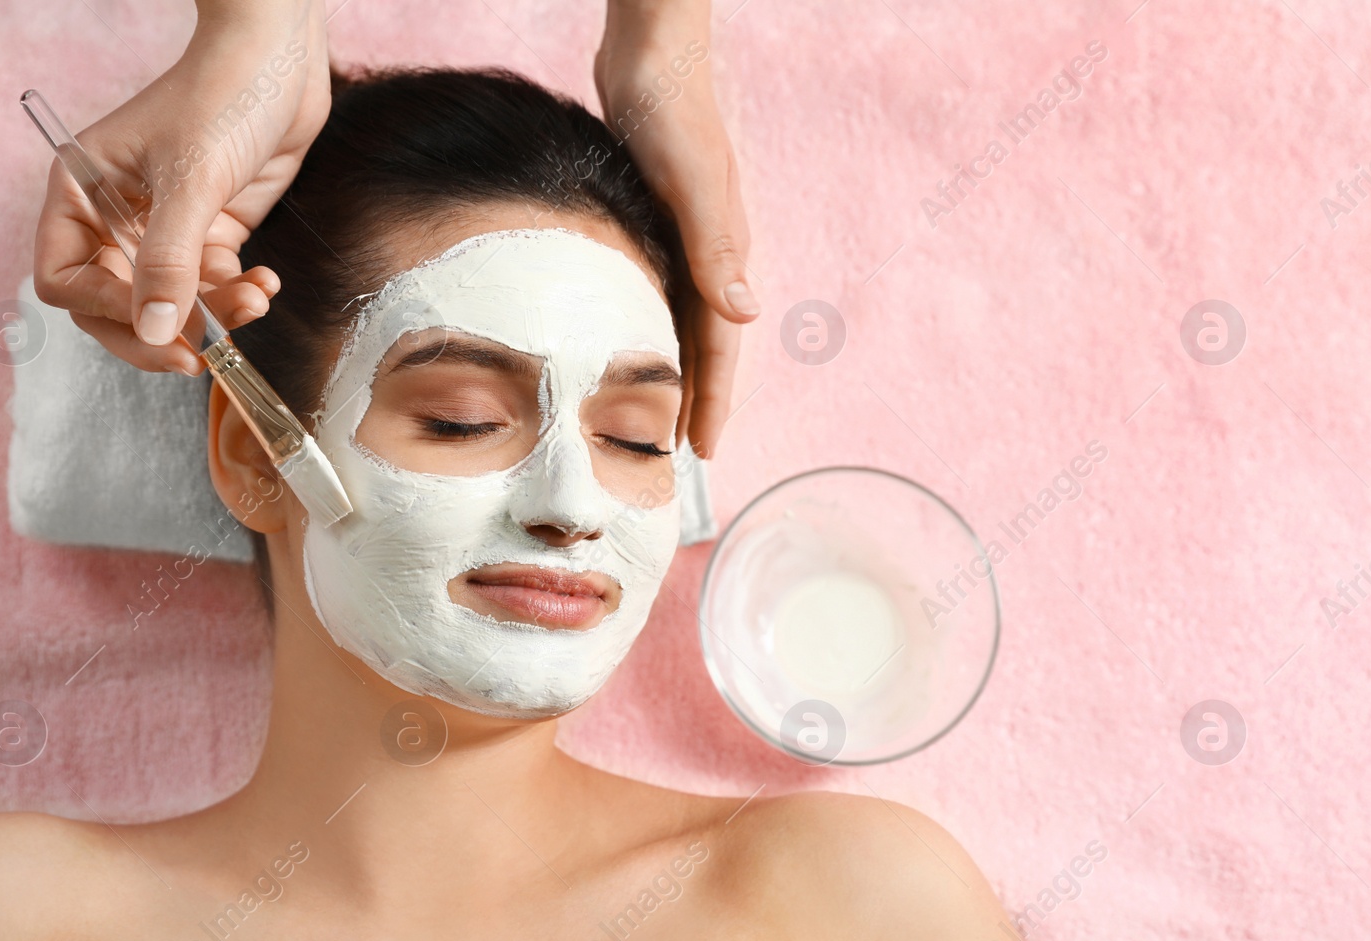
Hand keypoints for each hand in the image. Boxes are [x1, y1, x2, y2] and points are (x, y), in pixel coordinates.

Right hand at [32, 0, 330, 374]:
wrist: (282, 60)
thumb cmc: (222, 97)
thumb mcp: (192, 181)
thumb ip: (168, 261)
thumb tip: (151, 331)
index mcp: (80, 192)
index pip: (64, 278)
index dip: (105, 311)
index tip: (156, 328)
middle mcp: (114, 215)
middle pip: (115, 304)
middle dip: (160, 331)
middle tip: (199, 356)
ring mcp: (164, 226)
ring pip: (170, 302)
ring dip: (213, 315)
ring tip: (254, 300)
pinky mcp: (211, 230)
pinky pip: (212, 285)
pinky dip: (238, 295)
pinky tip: (265, 282)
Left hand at [595, 0, 756, 459]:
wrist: (651, 55)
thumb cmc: (672, 113)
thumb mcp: (694, 181)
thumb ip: (717, 245)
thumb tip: (744, 316)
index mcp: (720, 255)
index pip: (720, 347)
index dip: (714, 401)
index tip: (703, 452)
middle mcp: (707, 255)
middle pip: (703, 345)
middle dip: (696, 400)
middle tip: (677, 455)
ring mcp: (682, 240)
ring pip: (678, 324)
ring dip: (672, 371)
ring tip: (653, 417)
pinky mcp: (654, 223)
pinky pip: (655, 294)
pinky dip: (647, 329)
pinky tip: (626, 343)